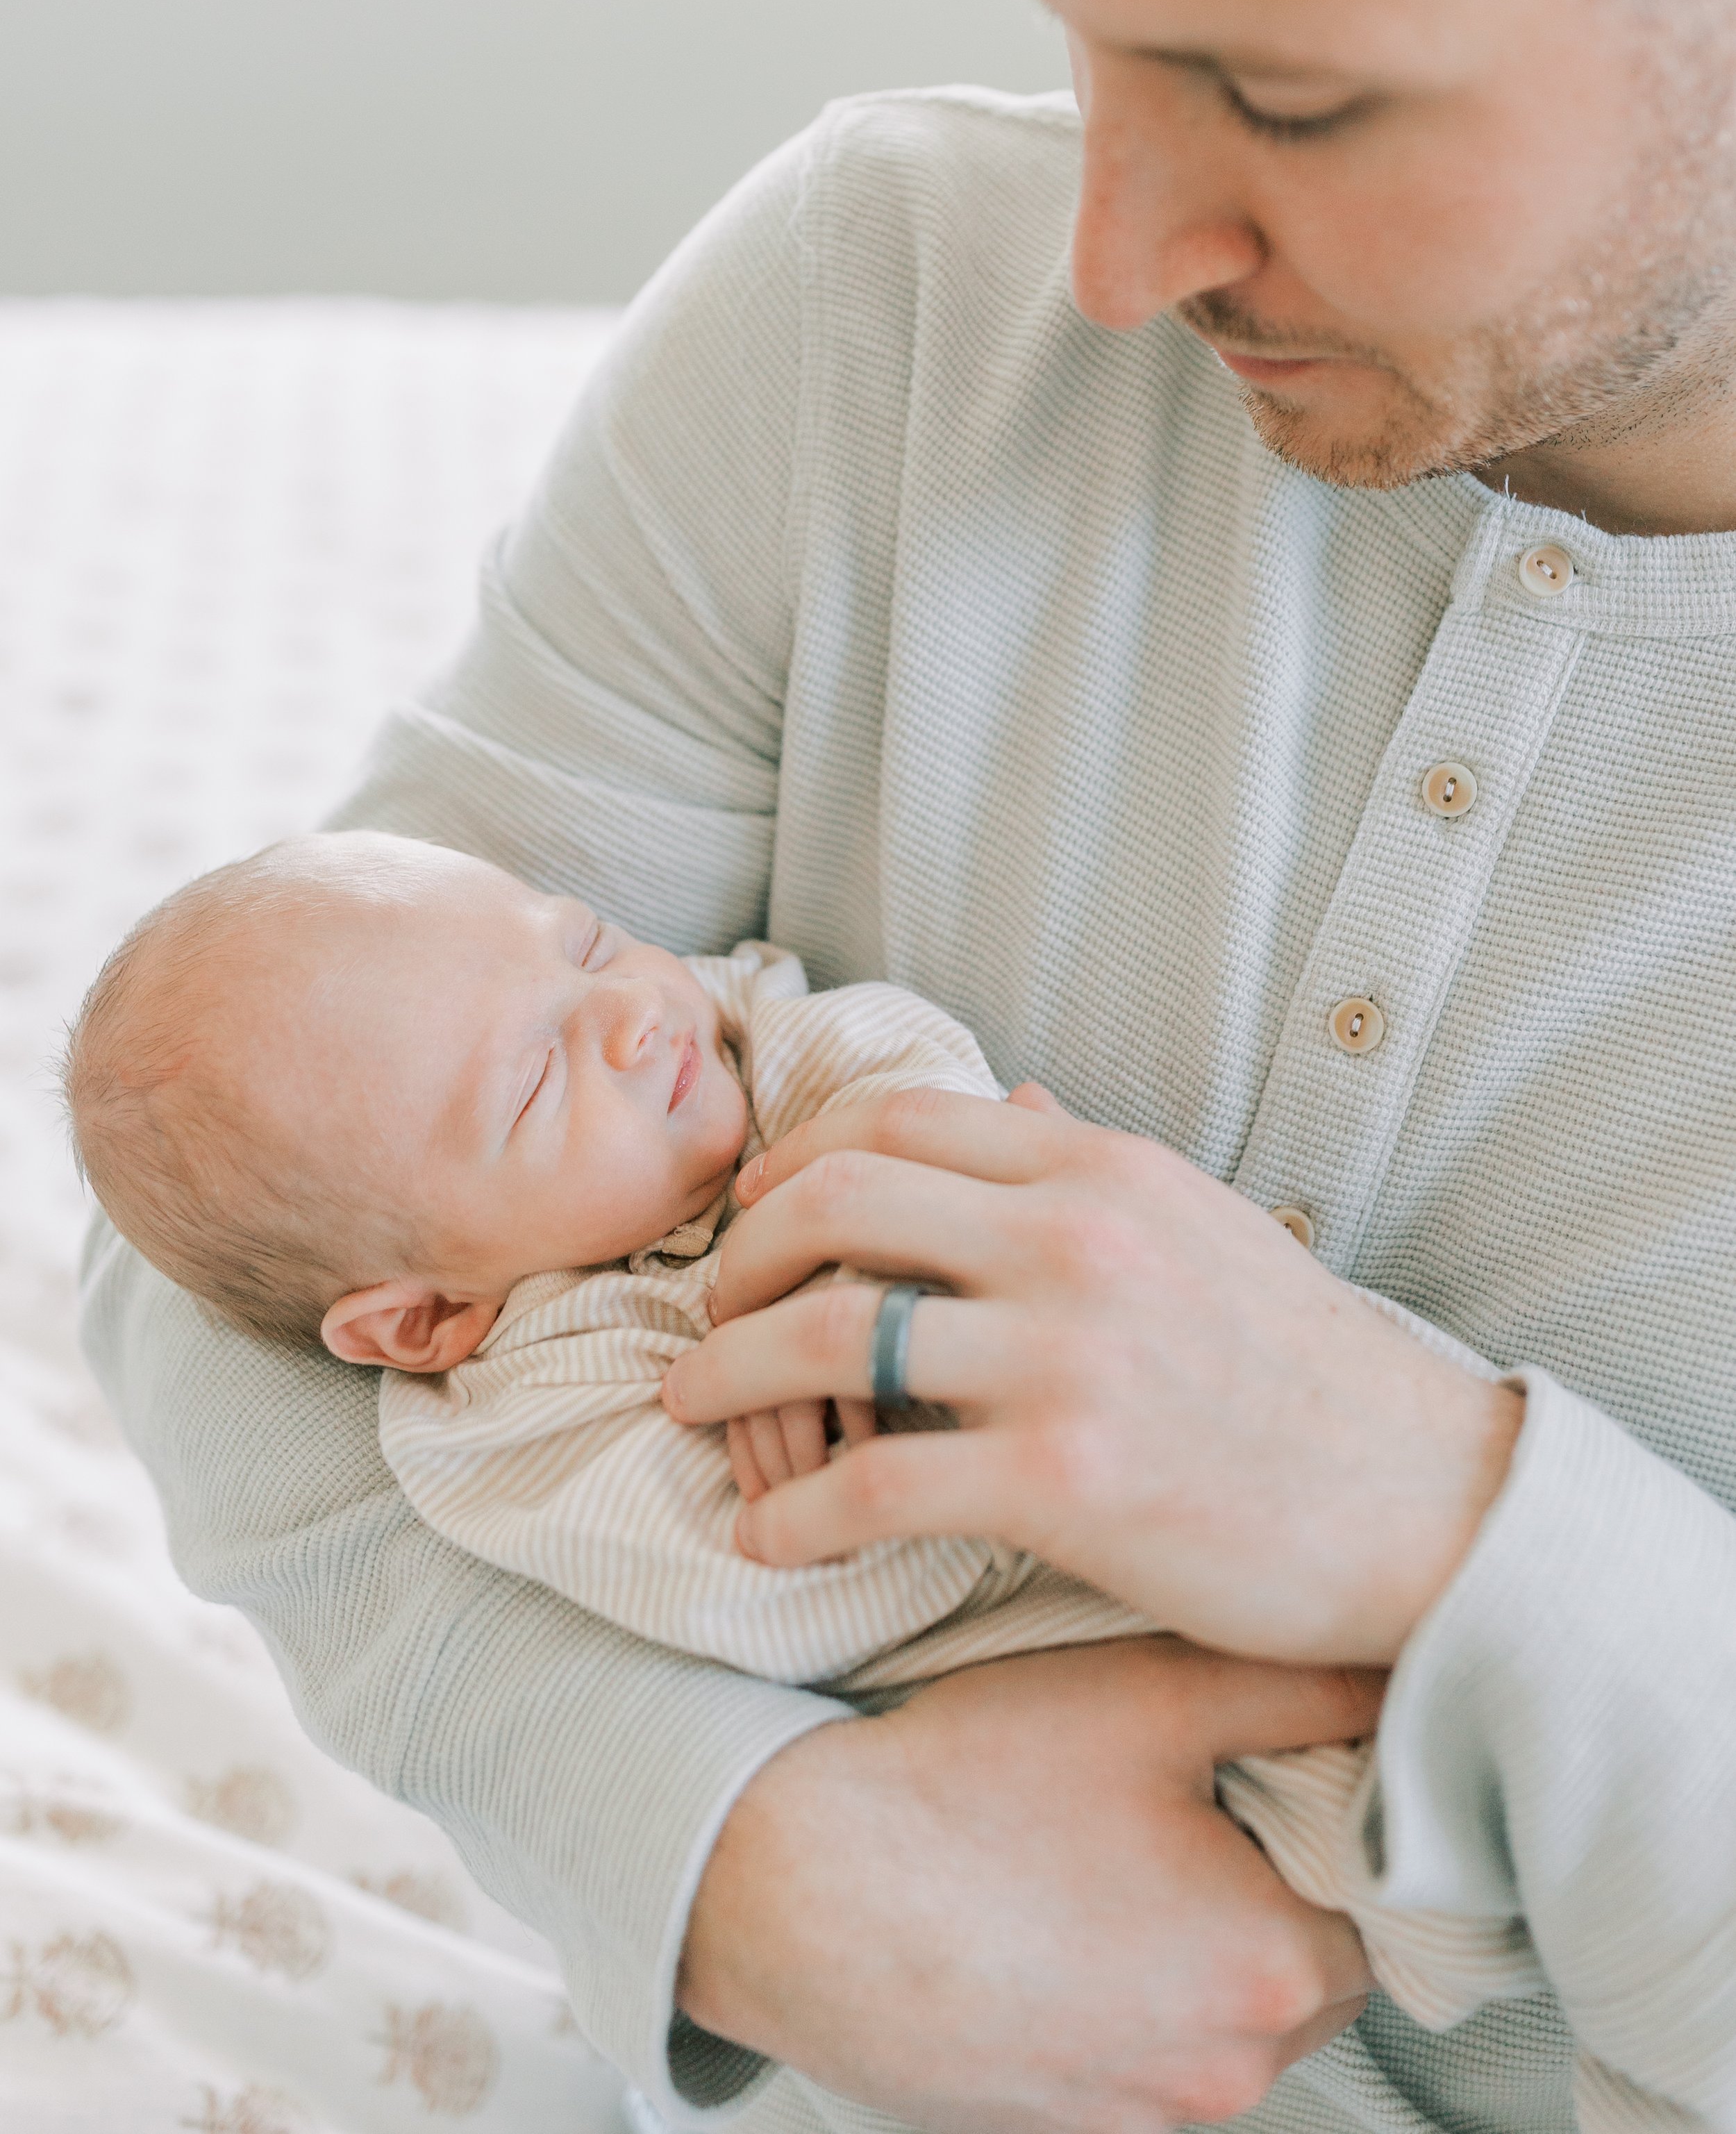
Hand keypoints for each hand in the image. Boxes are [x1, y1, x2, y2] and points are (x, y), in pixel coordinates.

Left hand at [666, 1085, 1522, 1663]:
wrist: (1428, 1504)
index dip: (792, 1165)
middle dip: (737, 1258)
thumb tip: (1003, 1097)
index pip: (893, 1121)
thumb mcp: (1200, 1226)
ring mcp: (1064, 1356)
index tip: (754, 1218)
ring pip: (828, 1338)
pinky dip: (791, 1513)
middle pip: (834, 1203)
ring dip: (726, 1374)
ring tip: (689, 1409)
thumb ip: (1083, 1164)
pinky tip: (762, 1539)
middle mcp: (1073, 1239)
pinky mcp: (1062, 1480)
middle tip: (705, 1310)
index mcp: (1100, 1169)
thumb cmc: (1306, 1374)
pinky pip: (873, 1487)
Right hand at [680, 1639, 1380, 2132]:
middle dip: (1264, 1887)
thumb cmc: (965, 1790)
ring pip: (1216, 2017)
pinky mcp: (1055, 2131)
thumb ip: (1299, 1688)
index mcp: (1273, 1970)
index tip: (1263, 1768)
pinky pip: (1130, 2059)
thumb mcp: (1149, 1696)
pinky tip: (1044, 1915)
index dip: (1328, 1820)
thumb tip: (1396, 1672)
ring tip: (1095, 1853)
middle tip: (1173, 1799)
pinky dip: (1110, 1995)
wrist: (793, 1889)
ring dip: (1186, 1946)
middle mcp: (1222, 2075)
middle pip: (1305, 1968)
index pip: (1376, 1898)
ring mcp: (1133, 2119)